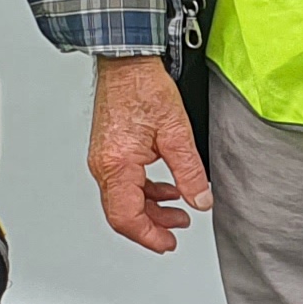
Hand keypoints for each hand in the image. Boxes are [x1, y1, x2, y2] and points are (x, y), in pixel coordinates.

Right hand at [89, 54, 210, 251]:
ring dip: (151, 208)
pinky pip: (123, 183)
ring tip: (179, 208)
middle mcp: (104, 165)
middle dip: (152, 225)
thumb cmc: (143, 86)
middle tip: (177, 230)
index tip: (168, 243)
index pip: (127, 217)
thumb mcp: (177, 132)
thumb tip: (200, 200)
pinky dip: (145, 191)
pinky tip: (166, 187)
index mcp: (117, 165)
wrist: (127, 60)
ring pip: (123, 199)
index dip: (149, 236)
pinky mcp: (108, 150)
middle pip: (123, 213)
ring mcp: (103, 158)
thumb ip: (189, 172)